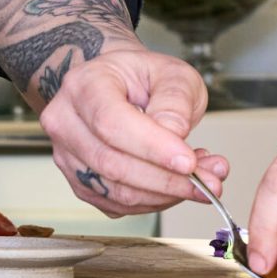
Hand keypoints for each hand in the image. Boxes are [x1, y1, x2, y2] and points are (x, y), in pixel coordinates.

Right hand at [38, 46, 228, 216]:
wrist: (119, 85)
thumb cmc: (143, 77)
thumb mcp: (172, 72)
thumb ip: (175, 101)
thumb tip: (176, 138)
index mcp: (84, 85)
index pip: (111, 123)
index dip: (151, 147)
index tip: (189, 162)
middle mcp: (66, 122)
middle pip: (112, 163)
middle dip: (167, 179)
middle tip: (210, 180)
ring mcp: (68, 157)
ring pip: (116, 191)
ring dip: (166, 193)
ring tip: (205, 179)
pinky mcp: (80, 184)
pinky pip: (118, 205)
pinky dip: (156, 200)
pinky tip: (179, 182)